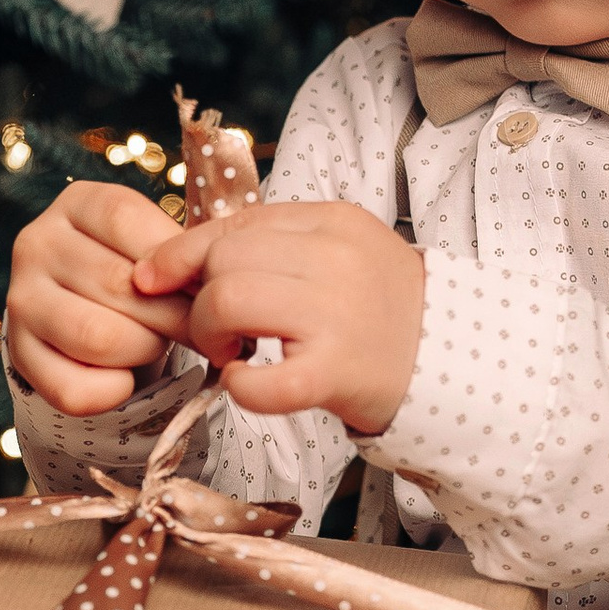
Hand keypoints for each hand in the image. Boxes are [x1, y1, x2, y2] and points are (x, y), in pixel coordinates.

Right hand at [3, 180, 191, 413]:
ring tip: (156, 344)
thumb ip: (177, 254)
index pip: (126, 219)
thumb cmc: (135, 272)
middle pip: (118, 284)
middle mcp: (37, 244)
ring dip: (143, 349)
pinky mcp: (20, 354)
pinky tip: (126, 377)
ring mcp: (21, 300)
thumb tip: (208, 290)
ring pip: (97, 338)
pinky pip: (74, 389)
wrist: (88, 312)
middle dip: (173, 316)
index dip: (175, 259)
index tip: (205, 288)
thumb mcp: (154, 244)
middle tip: (198, 330)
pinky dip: (113, 392)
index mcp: (76, 204)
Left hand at [131, 198, 424, 433]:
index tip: (154, 278)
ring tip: (233, 355)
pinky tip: (247, 384)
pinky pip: (260, 380)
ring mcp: (337, 316)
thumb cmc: (383, 311)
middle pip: (224, 260)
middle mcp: (336, 260)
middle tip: (219, 332)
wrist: (454, 363)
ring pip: (228, 301)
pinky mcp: (336, 374)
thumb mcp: (341, 252)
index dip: (181, 252)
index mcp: (334, 222)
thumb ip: (276, 244)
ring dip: (211, 334)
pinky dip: (240, 387)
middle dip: (200, 299)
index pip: (235, 223)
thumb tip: (180, 257)